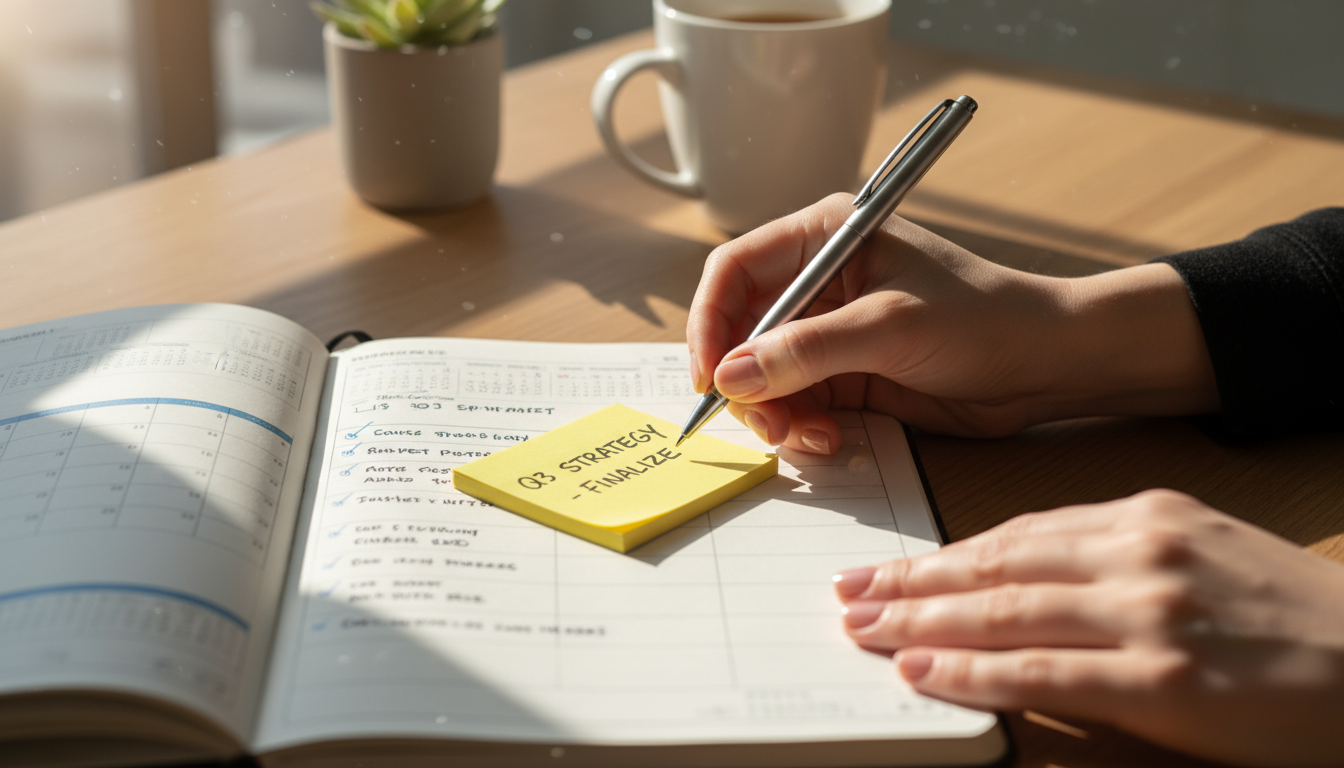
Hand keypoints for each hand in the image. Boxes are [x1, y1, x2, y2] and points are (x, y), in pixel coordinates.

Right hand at [686, 194, 1217, 451]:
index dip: (709, 323)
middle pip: (738, 331)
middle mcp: (818, 281)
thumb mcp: (891, 326)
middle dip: (743, 382)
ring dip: (773, 414)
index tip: (708, 377)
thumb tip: (733, 375)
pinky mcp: (845, 374)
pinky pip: (795, 405)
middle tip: (766, 424)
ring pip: (762, 377)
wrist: (1047, 364)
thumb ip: (809, 350)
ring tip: (809, 438)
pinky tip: (831, 441)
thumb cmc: (984, 318)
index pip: (734, 271)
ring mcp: (829, 331)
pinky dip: (800, 429)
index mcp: (824, 237)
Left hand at [832, 490, 1343, 766]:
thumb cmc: (1287, 614)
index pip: (1015, 534)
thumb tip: (1019, 578)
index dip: (942, 554)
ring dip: (922, 622)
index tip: (889, 566)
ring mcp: (1147, 613)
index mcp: (1143, 516)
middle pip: (995, 566)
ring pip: (1005, 613)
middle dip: (911, 582)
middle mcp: (1136, 552)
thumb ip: (1111, 557)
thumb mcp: (1199, 553)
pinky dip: (974, 671)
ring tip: (863, 629)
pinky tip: (926, 672)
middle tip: (848, 593)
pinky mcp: (1162, 680)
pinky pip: (1044, 673)